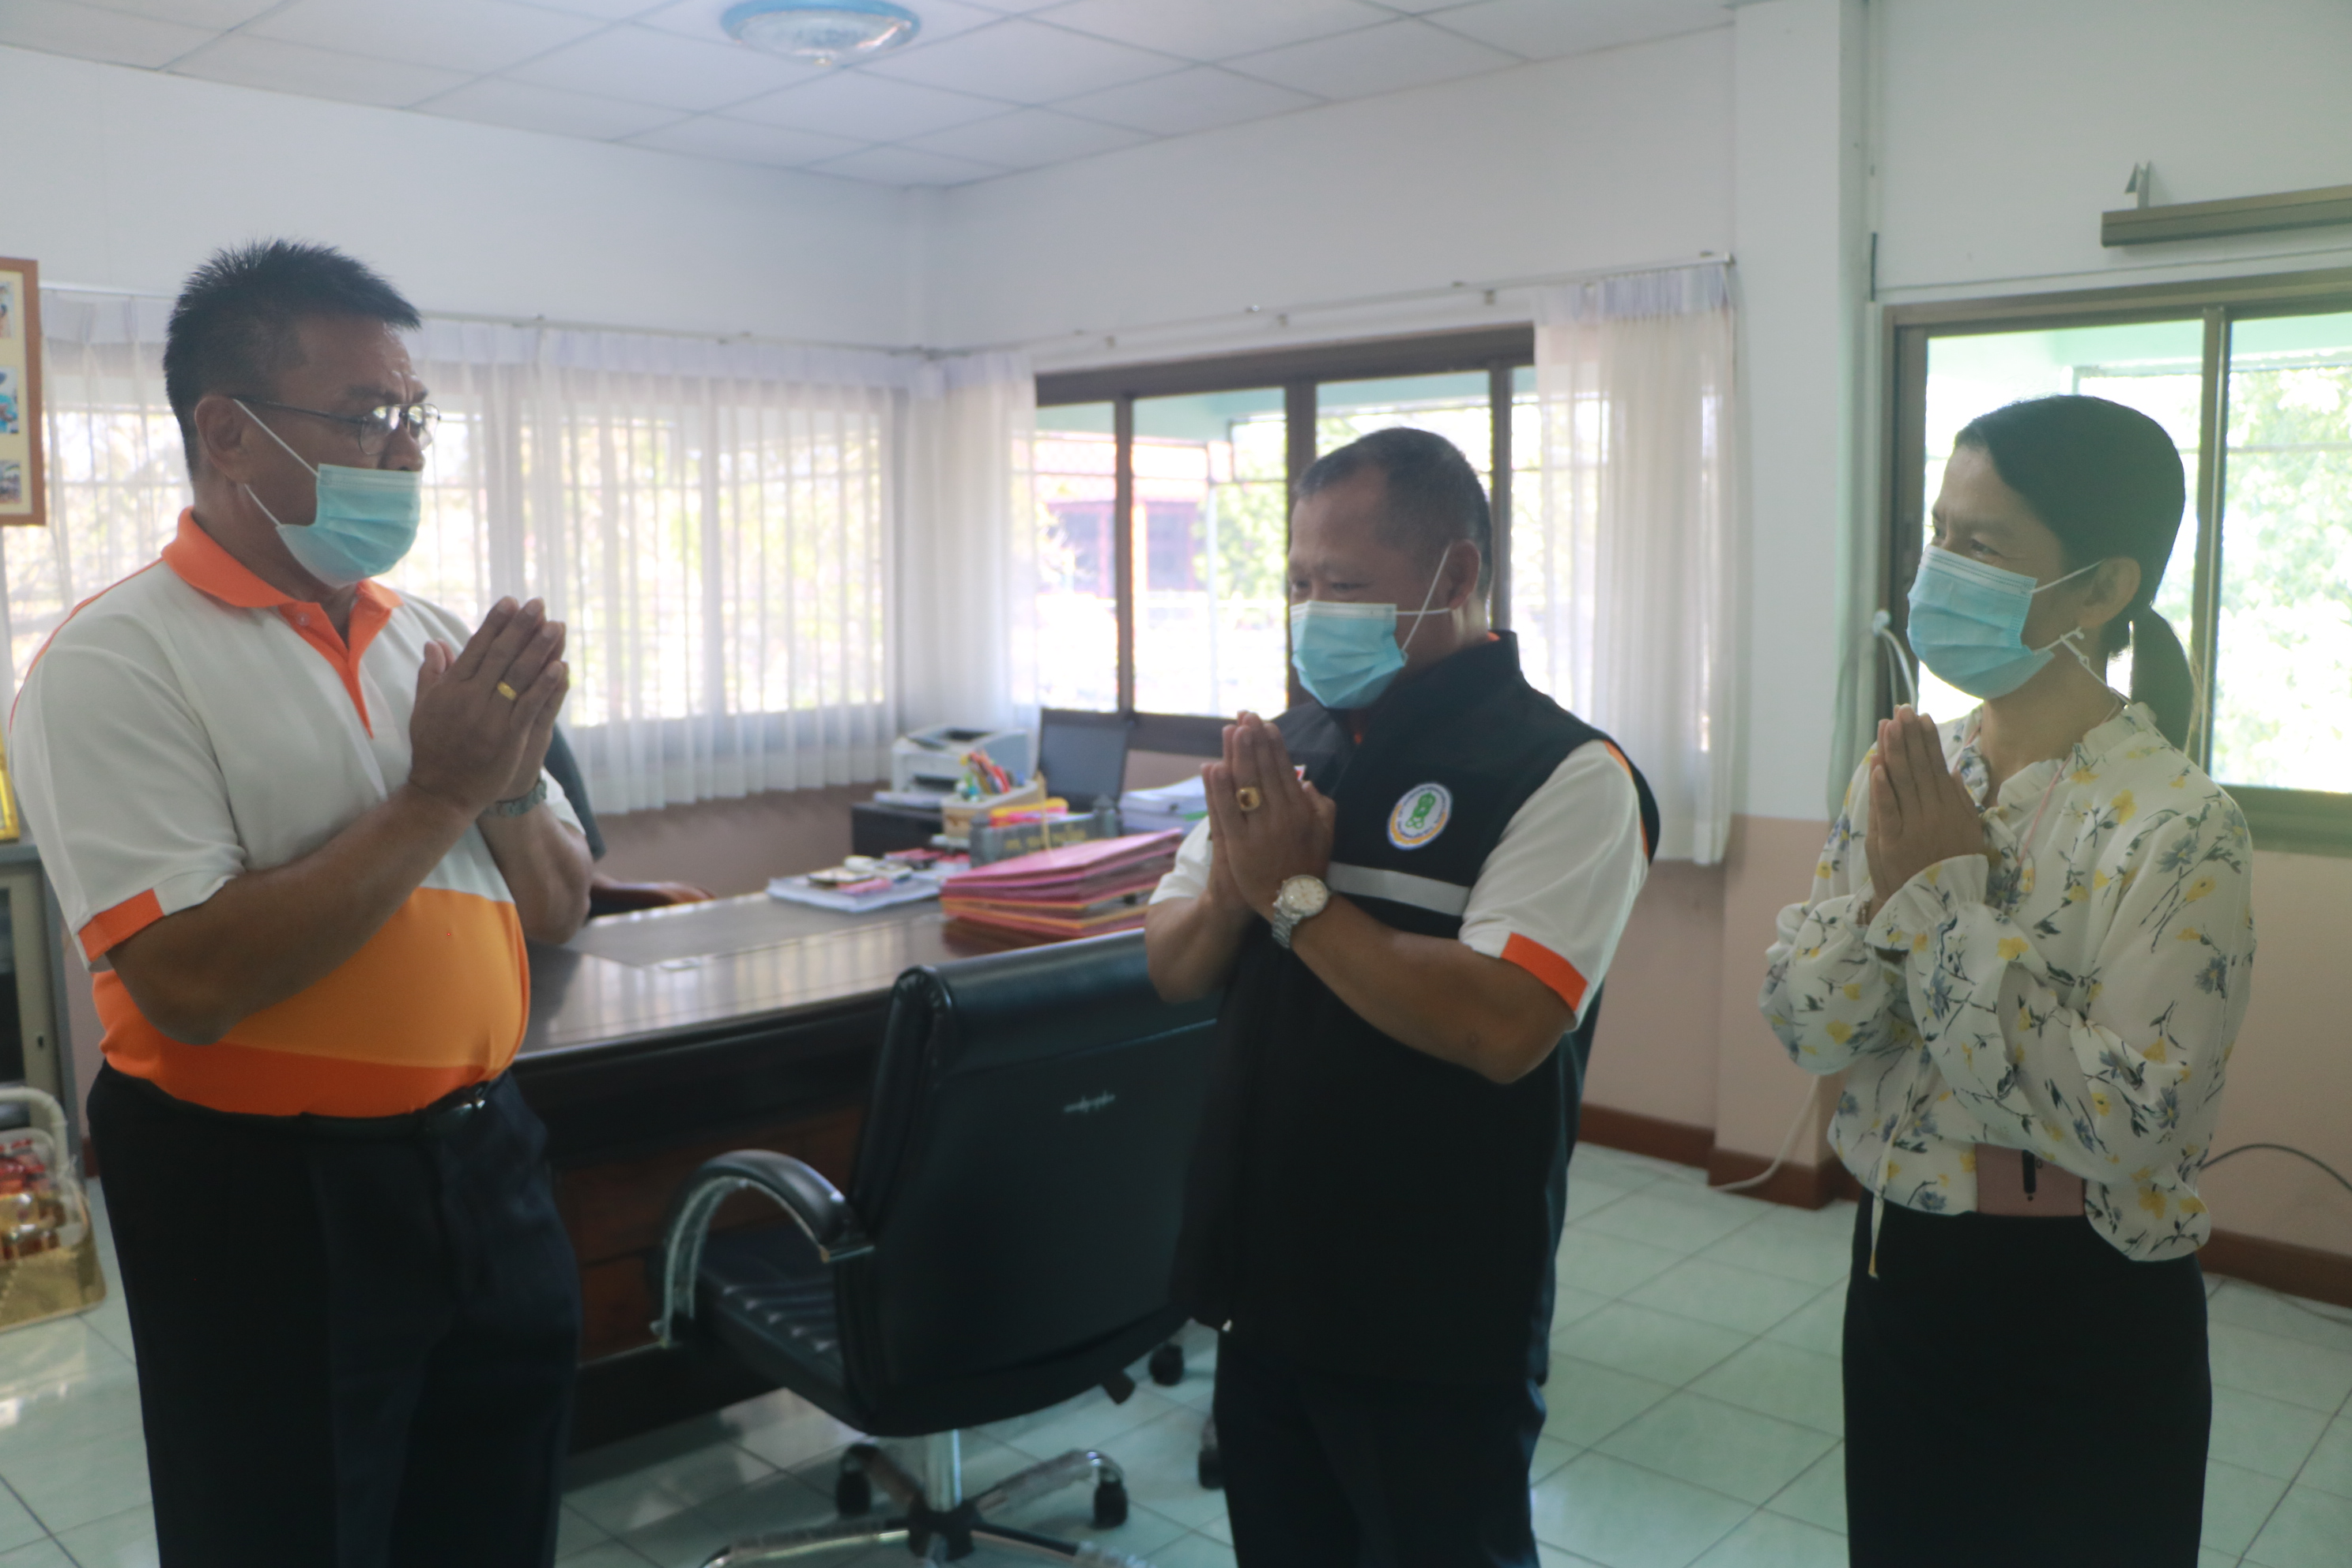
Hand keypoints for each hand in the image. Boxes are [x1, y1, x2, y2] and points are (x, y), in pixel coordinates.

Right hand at [407, 597, 570, 818]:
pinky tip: (559, 667)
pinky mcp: (509, 738)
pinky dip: (545, 686)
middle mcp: (470, 699)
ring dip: (539, 649)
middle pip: (500, 656)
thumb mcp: (424, 708)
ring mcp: (490, 718)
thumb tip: (434, 642)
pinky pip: (530, 706)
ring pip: (518, 677)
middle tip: (538, 604)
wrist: (442, 792)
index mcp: (450, 688)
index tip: (511, 601)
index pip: (476, 647)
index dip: (495, 623)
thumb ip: (431, 674)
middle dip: (521, 627)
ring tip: (555, 626)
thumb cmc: (433, 748)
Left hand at [1200, 712, 1335, 915]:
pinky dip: (1219, 789)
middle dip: (1254, 740)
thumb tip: (1306, 782)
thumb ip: (1321, 805)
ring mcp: (1258, 829)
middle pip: (1263, 770)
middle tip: (1245, 715)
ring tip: (1231, 730)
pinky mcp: (1238, 844)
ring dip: (1237, 754)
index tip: (1265, 725)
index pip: (1284, 769)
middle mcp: (1280, 814)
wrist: (1292, 903)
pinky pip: (1226, 812)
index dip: (1273, 745)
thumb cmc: (1309, 865)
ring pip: (1246, 785)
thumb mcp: (1326, 833)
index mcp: (1300, 809)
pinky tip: (1213, 767)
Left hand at [1865, 706, 1987, 901]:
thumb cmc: (1952, 873)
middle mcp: (1933, 816)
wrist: (1938, 911)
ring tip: (1888, 726)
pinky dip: (1882, 789)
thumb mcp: (1968, 836)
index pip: (1937, 768)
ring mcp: (1912, 829)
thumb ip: (1960, 803)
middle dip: (1909, 738)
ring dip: (1894, 753)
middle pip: (1918, 770)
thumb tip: (1950, 772)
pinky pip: (1888, 812)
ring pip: (1902, 784)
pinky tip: (1878, 766)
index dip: (1928, 743)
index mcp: (1952, 811)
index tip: (1922, 718)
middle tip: (1901, 710)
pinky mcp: (1892, 844)